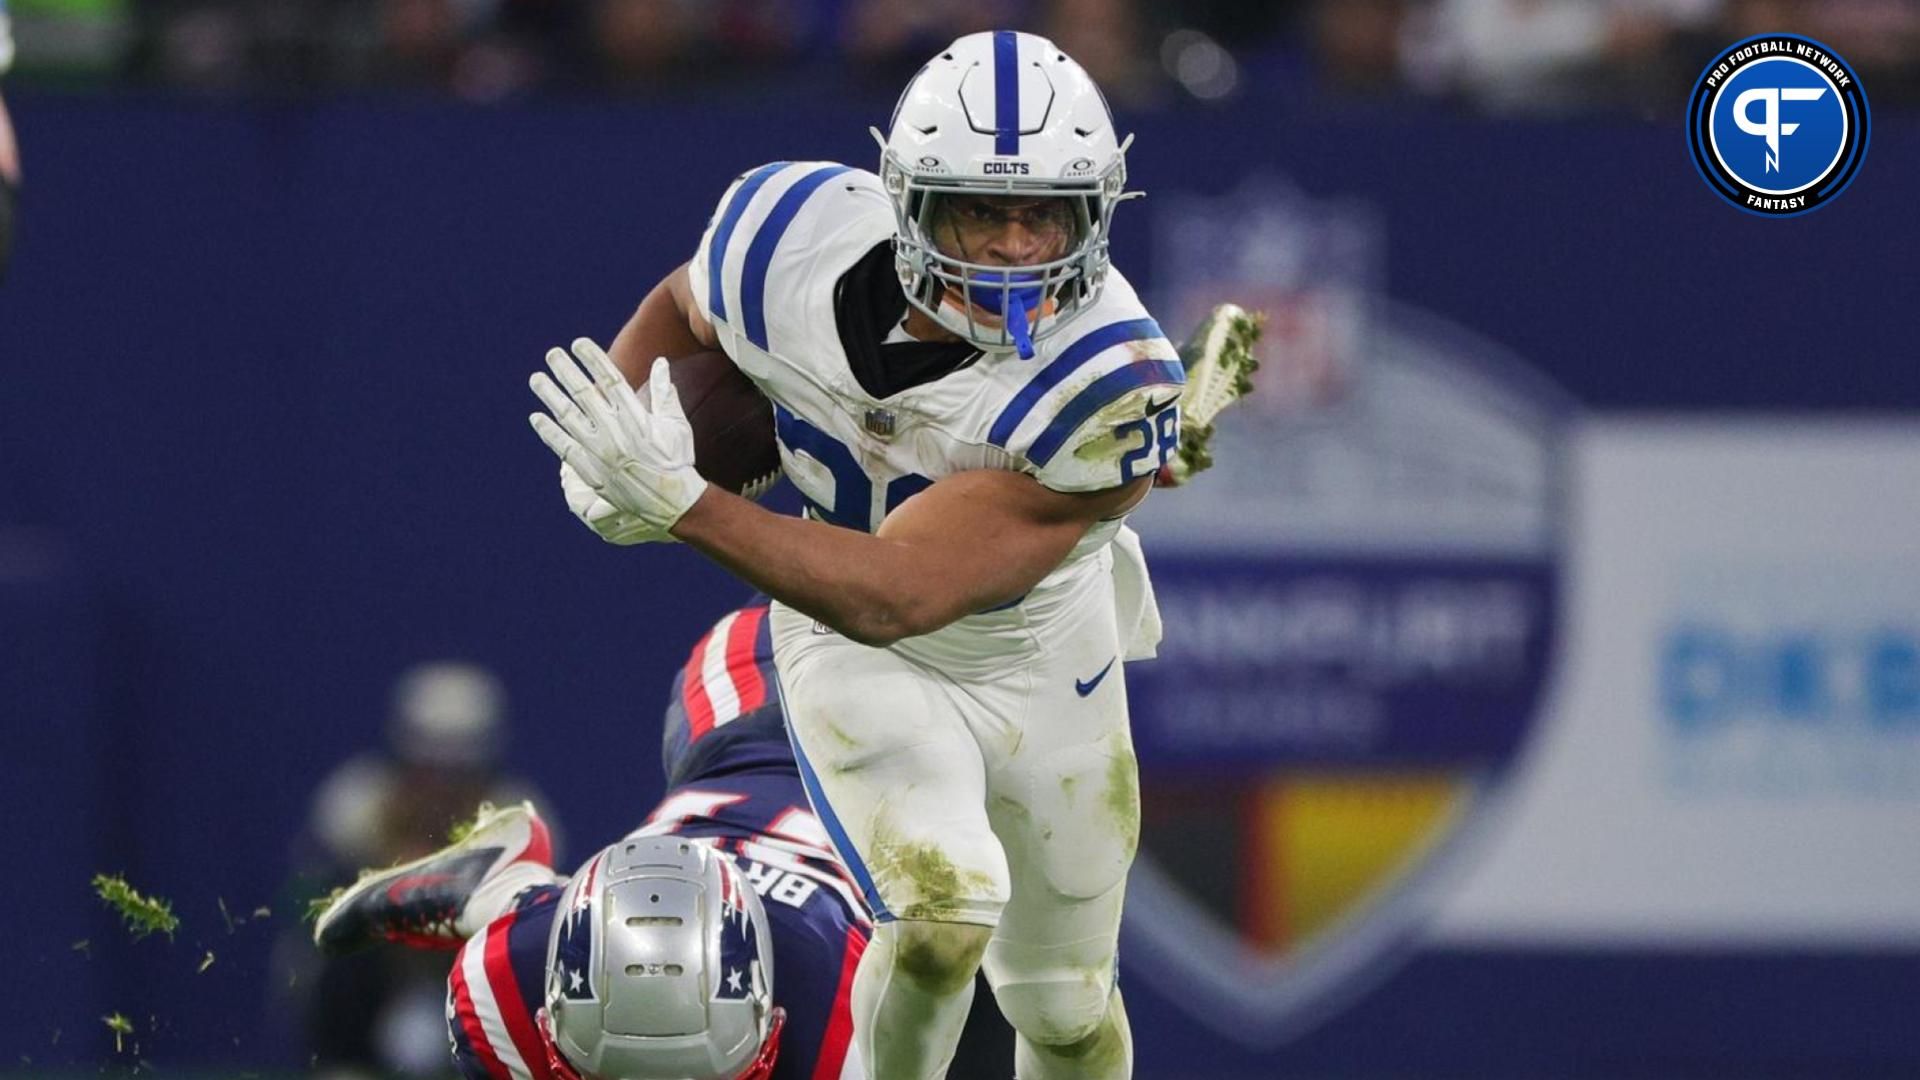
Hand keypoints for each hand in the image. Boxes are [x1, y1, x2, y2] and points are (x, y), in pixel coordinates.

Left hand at [528, 340, 708, 532]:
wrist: (671, 502)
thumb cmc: (677, 461)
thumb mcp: (676, 424)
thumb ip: (664, 393)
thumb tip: (661, 362)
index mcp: (636, 417)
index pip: (610, 379)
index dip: (593, 359)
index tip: (578, 343)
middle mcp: (615, 432)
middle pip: (584, 393)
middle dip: (566, 371)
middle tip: (552, 354)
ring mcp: (600, 452)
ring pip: (569, 417)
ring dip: (550, 396)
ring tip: (536, 378)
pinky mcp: (591, 471)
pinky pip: (565, 448)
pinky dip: (549, 432)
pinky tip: (536, 417)